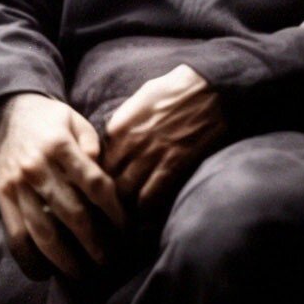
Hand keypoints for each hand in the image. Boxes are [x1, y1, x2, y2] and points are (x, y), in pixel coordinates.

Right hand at [0, 93, 125, 278]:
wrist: (7, 111)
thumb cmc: (50, 119)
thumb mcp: (75, 120)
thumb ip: (93, 144)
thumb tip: (105, 175)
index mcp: (59, 145)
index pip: (94, 184)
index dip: (114, 210)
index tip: (125, 227)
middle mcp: (37, 167)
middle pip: (72, 213)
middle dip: (94, 242)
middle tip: (110, 260)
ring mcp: (17, 185)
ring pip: (43, 231)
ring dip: (65, 258)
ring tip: (81, 274)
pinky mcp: (2, 197)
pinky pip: (15, 235)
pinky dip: (28, 258)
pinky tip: (44, 272)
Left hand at [103, 65, 224, 212]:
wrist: (206, 89)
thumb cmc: (173, 90)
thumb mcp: (139, 99)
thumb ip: (124, 121)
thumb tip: (114, 139)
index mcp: (118, 125)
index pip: (96, 159)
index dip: (97, 172)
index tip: (100, 181)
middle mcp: (129, 142)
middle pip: (106, 178)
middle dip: (105, 192)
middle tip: (108, 204)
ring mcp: (150, 155)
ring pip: (124, 191)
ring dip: (123, 204)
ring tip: (123, 214)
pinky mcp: (172, 166)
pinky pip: (149, 196)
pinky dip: (144, 209)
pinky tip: (143, 214)